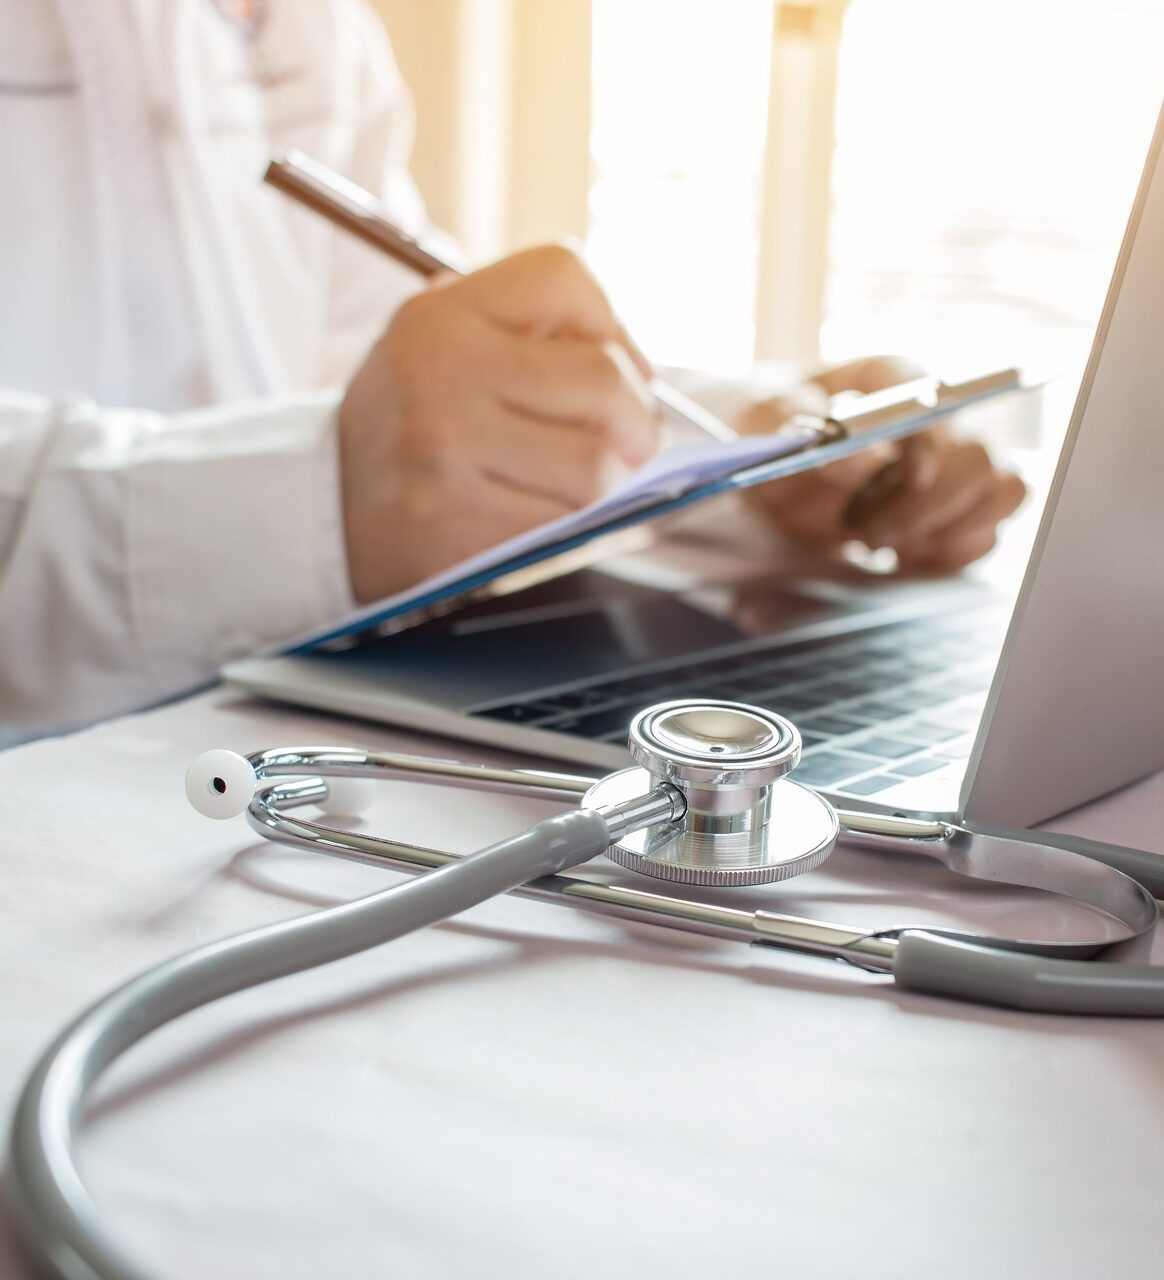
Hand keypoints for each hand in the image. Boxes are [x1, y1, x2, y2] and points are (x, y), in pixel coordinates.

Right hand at [337, 245, 658, 602]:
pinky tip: (543, 519)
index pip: (563, 277)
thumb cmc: (412, 424)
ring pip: (596, 468)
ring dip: (608, 486)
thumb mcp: (445, 344)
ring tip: (580, 486)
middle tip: (629, 444)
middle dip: (636, 423)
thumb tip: (644, 384)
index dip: (611, 324)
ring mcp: (442, 453)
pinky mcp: (450, 526)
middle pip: (605, 383)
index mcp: (440, 316)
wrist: (325, 507)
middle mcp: (438, 373)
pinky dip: (571, 529)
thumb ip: (533, 335)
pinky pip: (562, 527)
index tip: (607, 366)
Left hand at [737, 356, 1025, 571]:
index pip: (931, 393)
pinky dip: (953, 551)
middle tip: (869, 531)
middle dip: (928, 504)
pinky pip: (986, 532)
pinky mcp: (944, 513)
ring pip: (1000, 490)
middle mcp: (926, 420)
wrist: (749, 468)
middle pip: (975, 454)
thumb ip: (797, 425)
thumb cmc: (759, 428)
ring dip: (946, 527)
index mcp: (882, 382)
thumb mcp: (756, 419)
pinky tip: (904, 556)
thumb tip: (864, 456)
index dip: (932, 436)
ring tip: (883, 544)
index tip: (914, 476)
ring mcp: (943, 467)